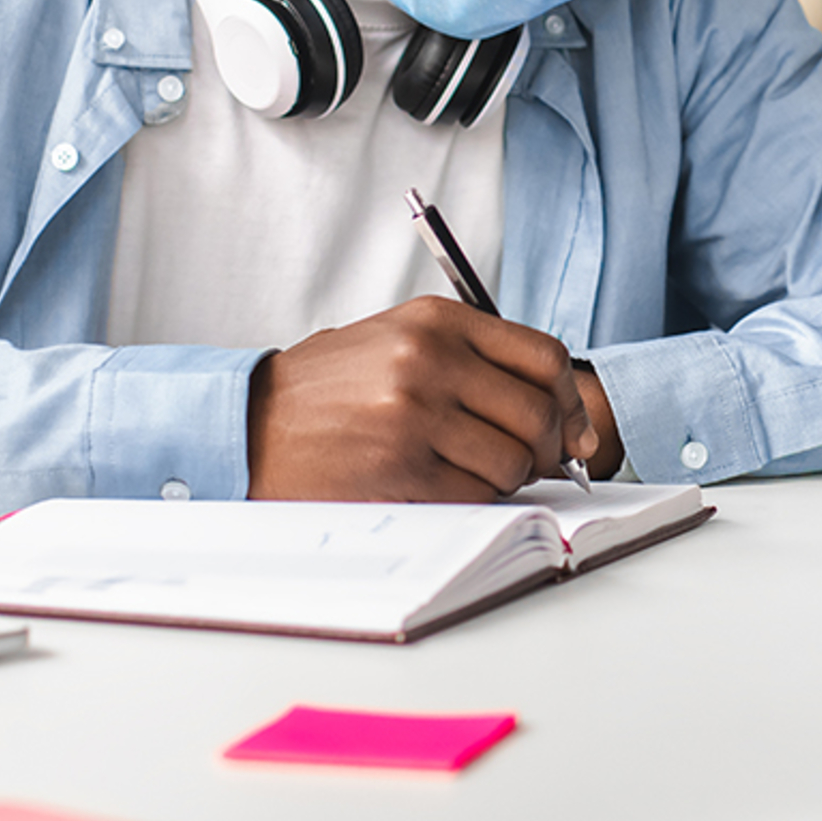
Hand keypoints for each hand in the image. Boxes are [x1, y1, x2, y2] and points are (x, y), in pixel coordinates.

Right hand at [245, 297, 600, 500]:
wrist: (248, 424)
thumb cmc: (326, 389)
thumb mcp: (396, 341)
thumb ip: (471, 359)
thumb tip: (555, 409)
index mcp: (435, 321)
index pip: (543, 356)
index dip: (569, 400)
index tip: (573, 429)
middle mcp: (429, 360)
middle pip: (537, 413)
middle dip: (548, 449)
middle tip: (536, 464)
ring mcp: (414, 414)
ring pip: (513, 460)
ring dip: (509, 479)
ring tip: (476, 473)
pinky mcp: (400, 467)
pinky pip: (475, 494)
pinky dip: (475, 500)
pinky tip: (447, 488)